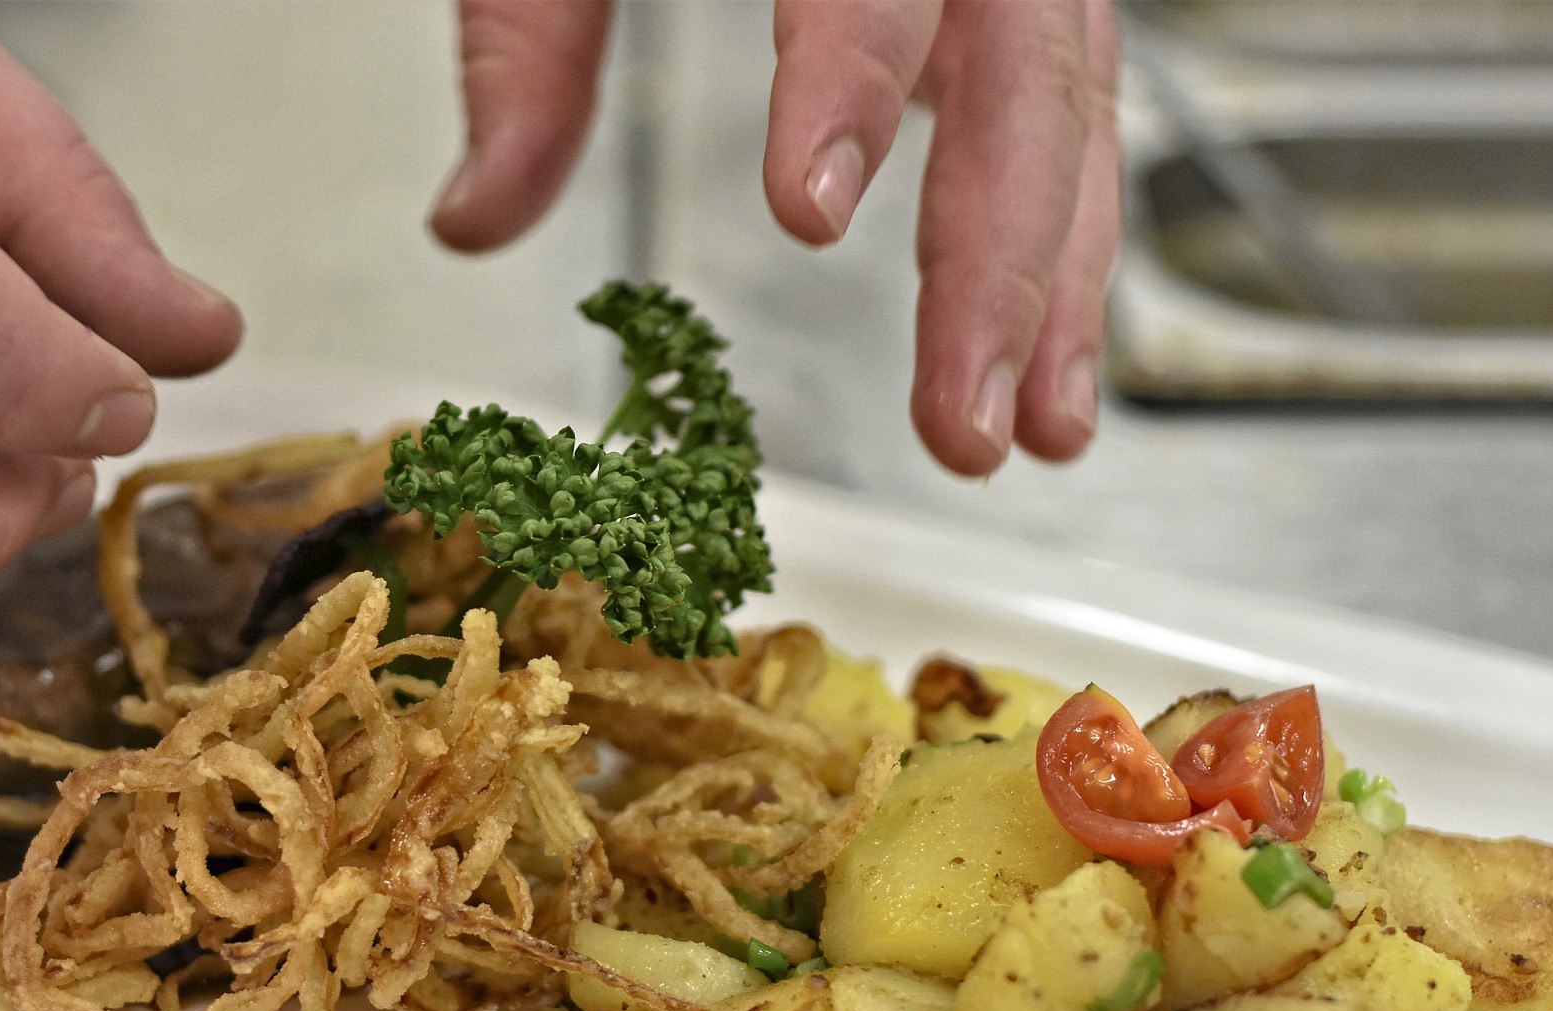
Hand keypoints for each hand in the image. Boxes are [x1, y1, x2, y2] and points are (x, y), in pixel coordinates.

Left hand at [428, 0, 1117, 477]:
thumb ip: (526, 38)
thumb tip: (475, 221)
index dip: (849, 78)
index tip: (809, 209)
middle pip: (1023, 61)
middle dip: (996, 258)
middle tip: (962, 421)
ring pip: (1077, 100)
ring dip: (1062, 282)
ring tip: (1039, 430)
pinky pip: (1076, 103)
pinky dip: (1067, 233)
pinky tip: (1050, 344)